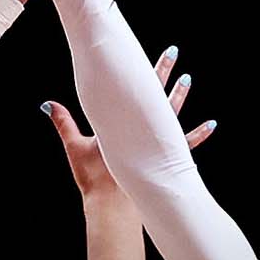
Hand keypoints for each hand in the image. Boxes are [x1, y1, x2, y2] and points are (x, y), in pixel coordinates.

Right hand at [45, 44, 214, 198]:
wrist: (111, 208)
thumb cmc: (93, 179)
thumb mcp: (75, 148)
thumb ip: (63, 123)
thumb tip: (48, 104)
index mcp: (119, 124)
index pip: (129, 90)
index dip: (136, 70)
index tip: (138, 51)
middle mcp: (140, 130)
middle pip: (153, 94)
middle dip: (162, 71)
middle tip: (171, 51)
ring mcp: (155, 144)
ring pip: (172, 114)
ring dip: (180, 95)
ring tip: (188, 78)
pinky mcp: (165, 160)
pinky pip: (186, 144)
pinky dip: (199, 134)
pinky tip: (212, 124)